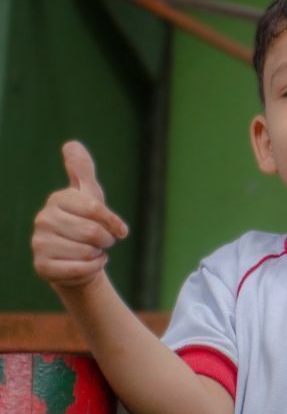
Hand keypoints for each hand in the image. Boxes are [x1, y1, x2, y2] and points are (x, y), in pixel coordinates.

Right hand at [32, 141, 128, 288]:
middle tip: (101, 241)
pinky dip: (92, 269)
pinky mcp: (42, 266)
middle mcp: (43, 220)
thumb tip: (71, 143)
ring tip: (89, 251)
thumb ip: (82, 171)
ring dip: (97, 255)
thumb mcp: (89, 196)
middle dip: (106, 240)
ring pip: (86, 252)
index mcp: (58, 199)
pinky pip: (80, 269)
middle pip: (92, 232)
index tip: (119, 229)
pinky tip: (87, 264)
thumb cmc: (86, 224)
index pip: (95, 208)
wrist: (77, 259)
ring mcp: (39, 243)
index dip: (113, 222)